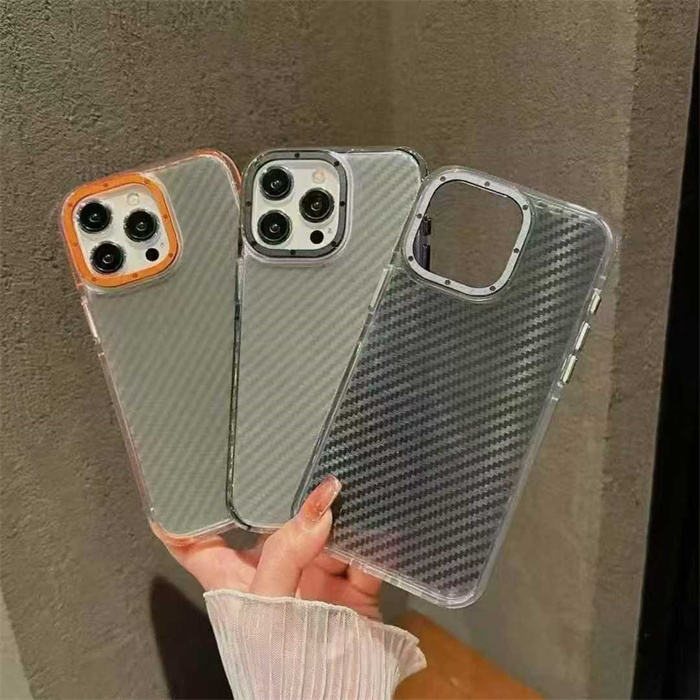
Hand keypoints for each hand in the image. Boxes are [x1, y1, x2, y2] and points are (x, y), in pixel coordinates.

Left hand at [154, 475, 380, 619]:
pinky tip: (370, 521)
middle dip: (287, 497)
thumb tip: (317, 509)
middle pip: (272, 523)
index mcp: (233, 579)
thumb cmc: (279, 669)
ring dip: (334, 514)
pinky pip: (362, 552)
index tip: (184, 481)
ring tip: (339, 490)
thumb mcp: (266, 605)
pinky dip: (370, 540)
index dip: (186, 515)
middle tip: (298, 465)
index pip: (197, 544)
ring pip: (322, 530)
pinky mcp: (351, 585)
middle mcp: (272, 571)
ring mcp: (313, 575)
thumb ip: (285, 552)